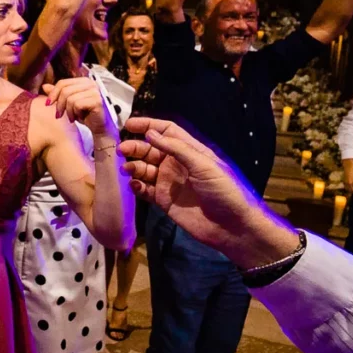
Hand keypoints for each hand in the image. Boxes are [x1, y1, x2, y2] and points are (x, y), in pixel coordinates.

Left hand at [42, 77, 114, 136]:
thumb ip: (58, 94)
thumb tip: (44, 86)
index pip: (63, 82)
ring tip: (72, 117)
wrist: (98, 127)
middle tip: (59, 115)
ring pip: (70, 98)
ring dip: (68, 111)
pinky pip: (77, 105)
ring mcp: (95, 91)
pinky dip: (75, 113)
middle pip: (65, 90)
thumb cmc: (84, 114)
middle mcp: (91, 83)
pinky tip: (80, 118)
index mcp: (83, 81)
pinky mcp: (97, 100)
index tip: (48, 104)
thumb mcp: (68, 104)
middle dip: (59, 105)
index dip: (53, 93)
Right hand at [119, 117, 299, 267]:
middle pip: (150, 149)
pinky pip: (145, 189)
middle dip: (135, 147)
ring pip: (144, 169)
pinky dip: (136, 185)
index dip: (148, 125)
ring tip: (126, 169)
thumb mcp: (203, 165)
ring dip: (133, 166)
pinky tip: (133, 185)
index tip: (129, 125)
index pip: (166, 131)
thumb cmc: (223, 191)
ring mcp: (169, 182)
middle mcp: (177, 164)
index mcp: (189, 151)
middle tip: (121, 150)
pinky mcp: (163, 200)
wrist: (231, 226)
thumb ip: (176, 149)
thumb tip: (150, 133)